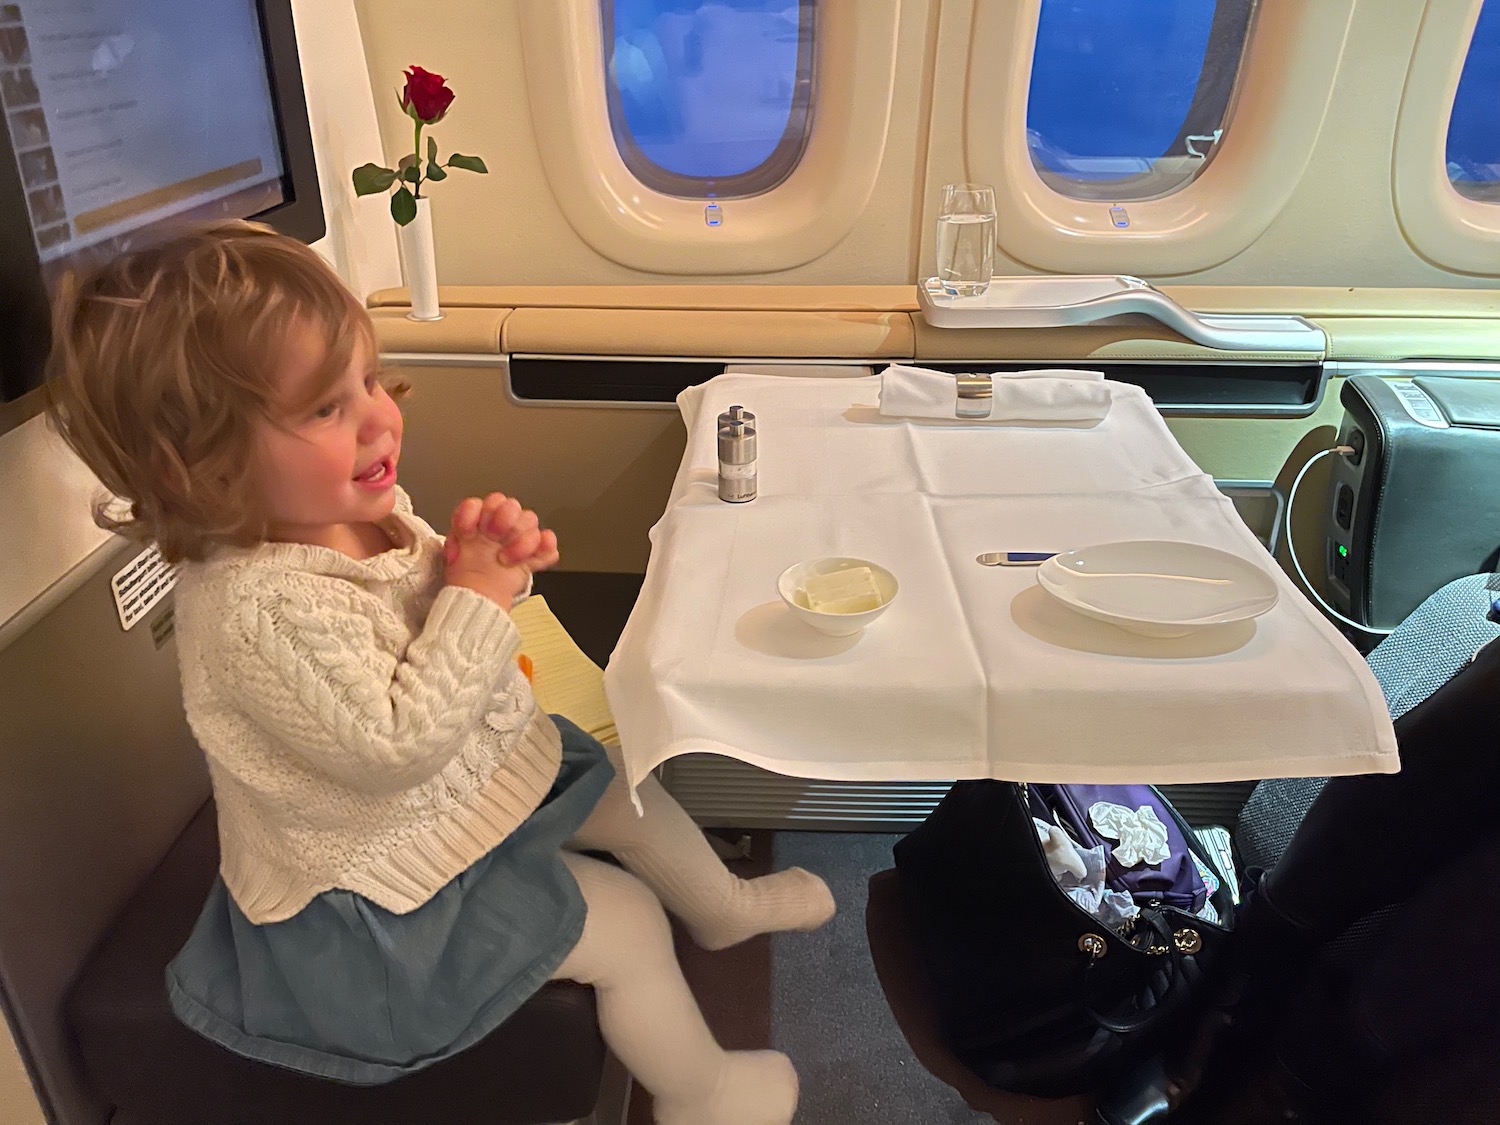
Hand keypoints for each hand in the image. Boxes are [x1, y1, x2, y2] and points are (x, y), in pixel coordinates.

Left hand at [442, 493, 559, 608]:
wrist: (479, 599)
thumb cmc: (466, 575)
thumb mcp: (453, 552)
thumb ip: (457, 537)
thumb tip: (463, 533)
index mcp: (482, 519)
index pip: (481, 502)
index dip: (475, 513)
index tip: (468, 532)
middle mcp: (503, 525)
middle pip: (511, 505)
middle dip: (503, 518)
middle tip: (494, 536)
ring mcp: (520, 538)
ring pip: (530, 521)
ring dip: (520, 540)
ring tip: (506, 559)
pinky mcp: (535, 555)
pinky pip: (548, 544)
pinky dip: (544, 547)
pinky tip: (531, 557)